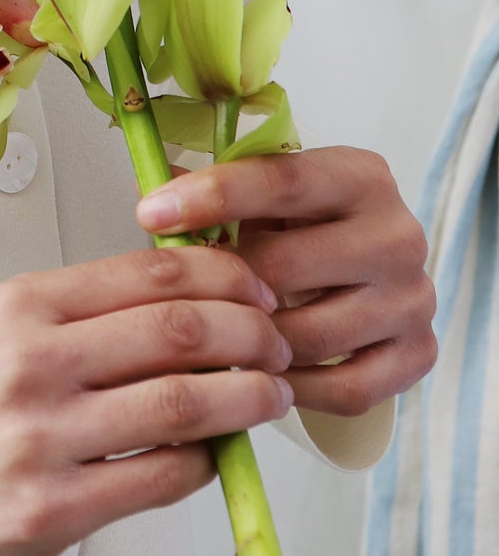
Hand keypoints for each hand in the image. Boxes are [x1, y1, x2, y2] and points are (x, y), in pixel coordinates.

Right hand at [0, 244, 293, 555]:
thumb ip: (80, 313)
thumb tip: (186, 295)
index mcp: (17, 306)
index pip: (146, 272)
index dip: (220, 276)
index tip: (254, 286)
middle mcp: (29, 363)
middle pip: (176, 330)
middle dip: (250, 333)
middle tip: (276, 342)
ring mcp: (42, 438)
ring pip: (182, 403)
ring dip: (247, 398)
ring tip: (270, 395)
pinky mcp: (53, 509)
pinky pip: (162, 477)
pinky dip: (206, 463)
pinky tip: (214, 452)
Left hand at [134, 146, 438, 417]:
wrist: (367, 270)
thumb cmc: (299, 224)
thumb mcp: (263, 195)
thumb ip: (209, 190)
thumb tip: (146, 188)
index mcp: (358, 175)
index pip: (279, 180)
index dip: (211, 196)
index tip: (149, 213)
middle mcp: (397, 233)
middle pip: (287, 266)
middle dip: (226, 283)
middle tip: (186, 295)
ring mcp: (414, 297)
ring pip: (310, 335)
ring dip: (254, 341)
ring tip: (218, 335)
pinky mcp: (419, 353)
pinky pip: (344, 389)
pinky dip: (294, 389)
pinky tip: (261, 372)